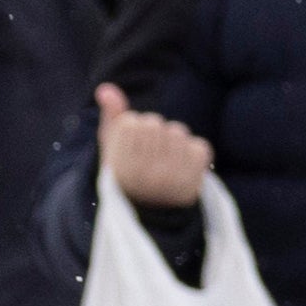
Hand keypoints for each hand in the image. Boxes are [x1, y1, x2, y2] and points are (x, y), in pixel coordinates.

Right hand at [94, 86, 215, 206]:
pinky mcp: (195, 179)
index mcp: (119, 163)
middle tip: (148, 159)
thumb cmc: (127, 176)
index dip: (132, 132)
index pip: (133, 121)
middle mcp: (145, 170)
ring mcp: (171, 175)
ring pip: (178, 132)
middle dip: (153, 136)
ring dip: (173, 143)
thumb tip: (106, 89)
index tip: (129, 153)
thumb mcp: (111, 149)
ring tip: (164, 165)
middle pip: (156, 123)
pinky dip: (193, 154)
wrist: (151, 215)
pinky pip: (199, 146)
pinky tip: (181, 170)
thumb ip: (110, 118)